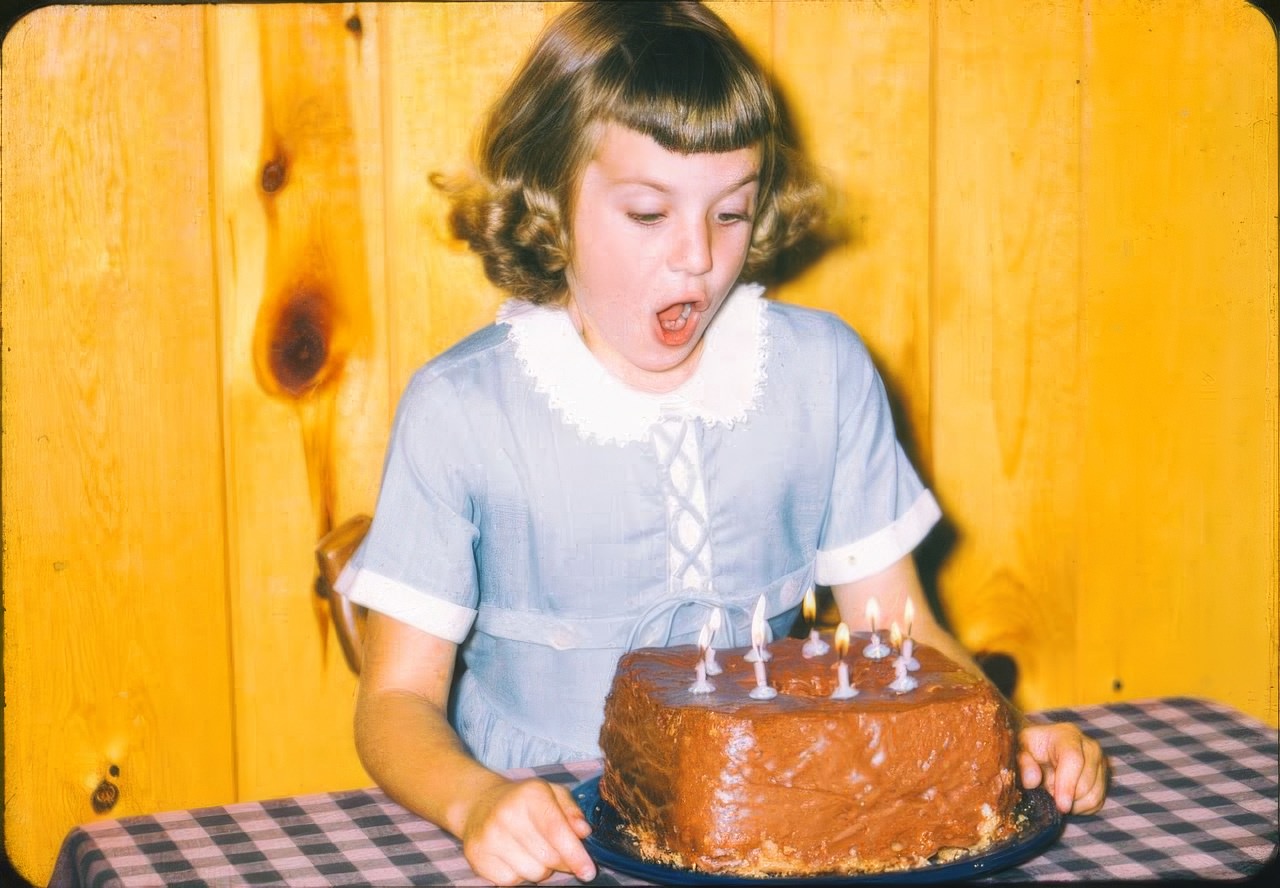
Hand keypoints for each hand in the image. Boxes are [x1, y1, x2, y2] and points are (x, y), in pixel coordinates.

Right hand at [460, 777, 596, 884]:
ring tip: (533, 850)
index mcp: (531, 794)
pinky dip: (519, 875)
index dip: (575, 855)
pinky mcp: (477, 856)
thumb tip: (584, 832)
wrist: (480, 803)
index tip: (588, 871)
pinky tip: (515, 856)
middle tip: (557, 851)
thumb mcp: (552, 793)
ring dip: (541, 869)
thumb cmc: (524, 801)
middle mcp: (507, 814)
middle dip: (561, 861)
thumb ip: (571, 810)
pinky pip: (511, 882)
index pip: (556, 831)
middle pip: (549, 857)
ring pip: (533, 873)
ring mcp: (490, 836)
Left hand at [1017, 722, 1108, 814]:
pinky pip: (1097, 802)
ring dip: (1073, 803)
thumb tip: (1032, 781)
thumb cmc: (1031, 747)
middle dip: (1065, 797)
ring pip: (1093, 796)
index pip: (1073, 759)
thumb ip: (1023, 763)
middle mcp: (1090, 747)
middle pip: (1086, 783)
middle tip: (1047, 791)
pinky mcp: (1104, 778)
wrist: (1044, 745)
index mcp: (1068, 735)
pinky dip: (1080, 807)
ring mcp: (1101, 763)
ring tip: (1055, 792)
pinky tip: (1066, 797)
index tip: (1060, 805)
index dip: (1067, 784)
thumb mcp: (1020, 749)